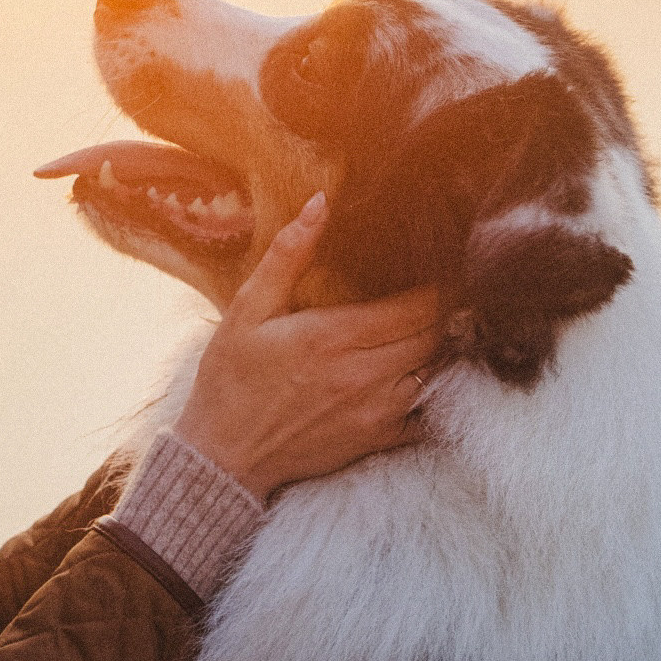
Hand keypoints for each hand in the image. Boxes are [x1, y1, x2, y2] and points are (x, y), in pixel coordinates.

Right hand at [172, 193, 443, 500]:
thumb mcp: (248, 309)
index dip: (435, 285)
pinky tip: (410, 374)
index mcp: (333, 336)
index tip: (432, 269)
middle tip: (430, 295)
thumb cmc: (230, 379)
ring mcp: (376, 411)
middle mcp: (363, 374)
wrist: (223, 456)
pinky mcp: (376, 439)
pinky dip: (427, 390)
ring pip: (433, 371)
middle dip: (438, 313)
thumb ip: (287, 255)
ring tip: (420, 330)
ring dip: (433, 349)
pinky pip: (425, 412)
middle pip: (432, 336)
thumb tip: (319, 204)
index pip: (416, 305)